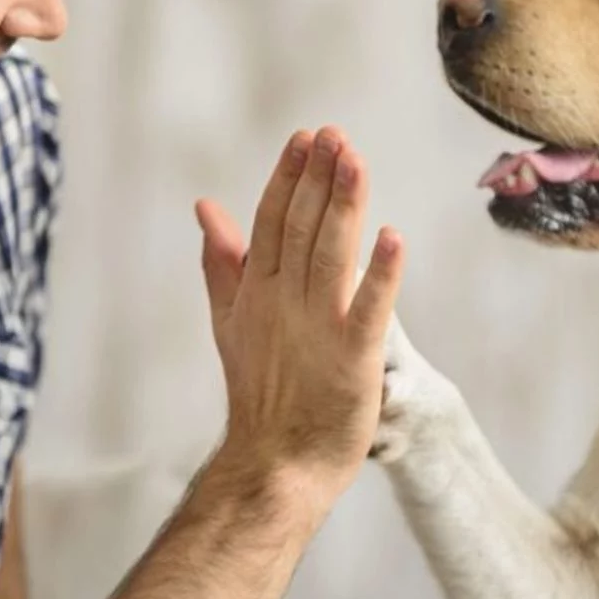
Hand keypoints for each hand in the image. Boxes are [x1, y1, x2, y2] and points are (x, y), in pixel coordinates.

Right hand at [194, 127, 404, 500]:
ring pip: (330, 256)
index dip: (290, 178)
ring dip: (344, 208)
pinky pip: (369, 310)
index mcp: (258, 291)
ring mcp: (318, 330)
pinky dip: (379, 275)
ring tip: (356, 162)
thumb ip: (223, 262)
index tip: (307, 138)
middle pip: (301, 229)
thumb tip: (205, 207)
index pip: (272, 221)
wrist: (274, 464)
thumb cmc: (260, 393)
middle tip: (335, 135)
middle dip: (318, 179)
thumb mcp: (231, 320)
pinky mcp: (353, 360)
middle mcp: (284, 303)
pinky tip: (392, 238)